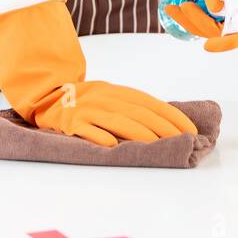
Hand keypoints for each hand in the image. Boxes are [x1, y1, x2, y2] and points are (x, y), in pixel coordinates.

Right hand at [31, 80, 197, 147]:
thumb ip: (131, 107)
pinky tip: (114, 146)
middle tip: (180, 140)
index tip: (190, 129)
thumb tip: (165, 125)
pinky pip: (87, 130)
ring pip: (116, 120)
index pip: (150, 103)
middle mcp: (104, 97)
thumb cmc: (85, 102)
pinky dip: (100, 136)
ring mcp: (87, 109)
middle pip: (138, 112)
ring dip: (139, 132)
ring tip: (157, 145)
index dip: (172, 115)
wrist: (46, 96)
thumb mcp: (109, 97)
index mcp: (117, 91)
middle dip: (162, 126)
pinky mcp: (70, 122)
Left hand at [167, 0, 237, 51]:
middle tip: (180, 7)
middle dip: (199, 24)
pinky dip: (188, 19)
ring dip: (189, 22)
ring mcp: (231, 12)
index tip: (207, 46)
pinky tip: (174, 9)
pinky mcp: (218, 14)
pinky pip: (204, 22)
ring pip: (211, 29)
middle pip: (223, 30)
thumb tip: (215, 10)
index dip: (229, 43)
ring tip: (171, 7)